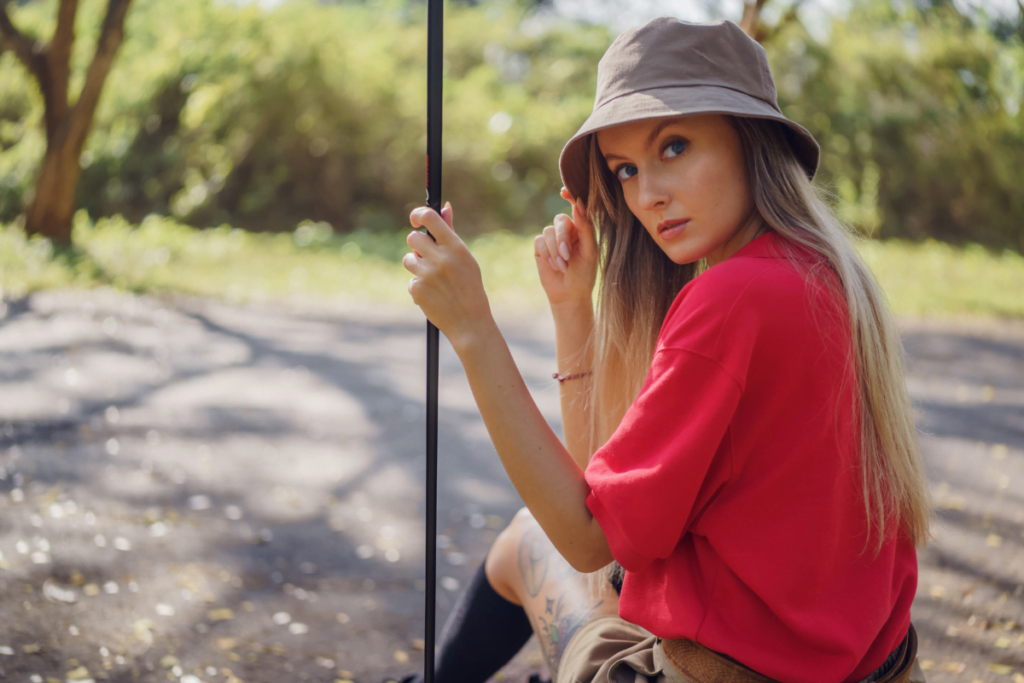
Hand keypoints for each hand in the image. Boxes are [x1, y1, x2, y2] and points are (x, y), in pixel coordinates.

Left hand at [404, 202, 491, 349]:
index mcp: (455, 247)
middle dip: (418, 246)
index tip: (416, 219)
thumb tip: (445, 207)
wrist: (470, 322)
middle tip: (428, 256)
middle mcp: (440, 258)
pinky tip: (434, 295)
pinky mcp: (417, 289)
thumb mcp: (466, 258)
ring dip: (417, 266)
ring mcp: (427, 274)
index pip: (430, 217)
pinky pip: (411, 280)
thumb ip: (451, 233)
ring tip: (434, 280)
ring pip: (409, 259)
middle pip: (413, 238)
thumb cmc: (470, 287)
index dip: (418, 214)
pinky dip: (419, 286)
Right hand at [534, 188, 597, 308]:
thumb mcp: (590, 251)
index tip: (564, 192)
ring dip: (555, 250)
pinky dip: (547, 254)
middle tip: (567, 255)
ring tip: (563, 266)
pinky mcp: (540, 248)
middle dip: (562, 238)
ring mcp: (552, 239)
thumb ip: (586, 228)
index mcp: (582, 229)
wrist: (569, 294)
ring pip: (548, 231)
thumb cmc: (584, 274)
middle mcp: (567, 231)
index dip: (570, 197)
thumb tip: (580, 204)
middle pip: (560, 220)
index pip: (577, 208)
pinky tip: (554, 266)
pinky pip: (539, 241)